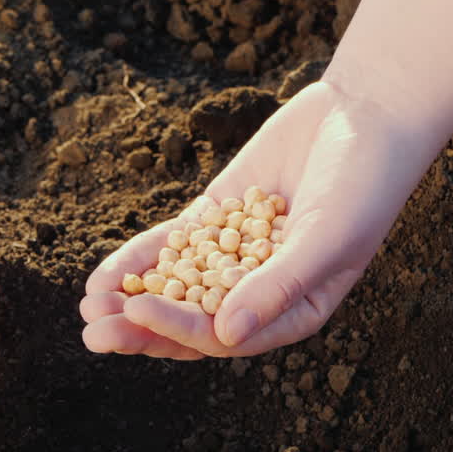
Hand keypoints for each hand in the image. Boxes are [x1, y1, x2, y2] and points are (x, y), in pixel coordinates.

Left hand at [79, 80, 431, 356]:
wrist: (364, 115)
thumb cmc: (363, 184)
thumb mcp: (327, 238)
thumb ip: (278, 286)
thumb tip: (226, 336)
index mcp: (294, 311)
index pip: (227, 335)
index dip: (180, 328)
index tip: (137, 312)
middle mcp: (260, 290)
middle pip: (192, 319)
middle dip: (142, 328)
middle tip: (93, 333)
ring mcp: (233, 253)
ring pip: (175, 285)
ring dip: (131, 298)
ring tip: (87, 307)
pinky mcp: (215, 218)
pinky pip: (170, 246)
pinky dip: (138, 259)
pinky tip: (103, 275)